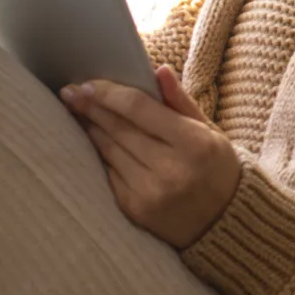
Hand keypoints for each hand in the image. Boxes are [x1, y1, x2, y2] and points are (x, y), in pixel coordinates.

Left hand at [59, 65, 241, 249]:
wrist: (224, 224)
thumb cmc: (217, 170)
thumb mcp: (210, 132)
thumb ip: (181, 102)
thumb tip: (158, 71)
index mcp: (194, 143)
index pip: (139, 108)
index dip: (108, 93)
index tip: (86, 83)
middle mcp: (170, 169)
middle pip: (118, 128)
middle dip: (91, 107)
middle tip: (70, 92)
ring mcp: (150, 191)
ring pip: (109, 149)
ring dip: (91, 128)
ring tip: (77, 112)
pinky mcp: (135, 208)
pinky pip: (109, 172)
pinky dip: (101, 153)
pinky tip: (94, 140)